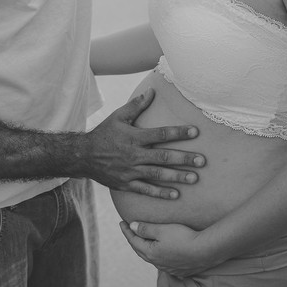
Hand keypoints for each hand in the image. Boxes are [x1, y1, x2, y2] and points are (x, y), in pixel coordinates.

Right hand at [83, 88, 204, 199]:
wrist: (83, 156)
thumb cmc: (104, 133)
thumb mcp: (118, 116)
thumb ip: (136, 105)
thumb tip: (152, 91)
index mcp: (134, 137)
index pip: (160, 134)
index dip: (179, 132)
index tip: (195, 131)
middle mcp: (134, 155)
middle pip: (163, 157)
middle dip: (184, 159)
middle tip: (202, 160)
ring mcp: (130, 171)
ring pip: (157, 175)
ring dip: (177, 177)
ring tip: (195, 178)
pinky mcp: (126, 184)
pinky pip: (146, 190)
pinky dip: (160, 193)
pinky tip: (176, 195)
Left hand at [119, 220, 218, 277]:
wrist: (206, 250)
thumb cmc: (183, 237)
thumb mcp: (162, 230)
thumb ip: (145, 228)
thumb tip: (132, 227)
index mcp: (150, 253)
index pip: (133, 241)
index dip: (126, 231)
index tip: (121, 222)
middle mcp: (158, 263)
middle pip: (141, 251)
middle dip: (134, 240)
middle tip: (130, 231)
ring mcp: (169, 268)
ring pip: (153, 258)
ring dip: (146, 249)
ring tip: (145, 241)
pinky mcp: (180, 270)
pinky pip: (165, 263)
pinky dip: (159, 255)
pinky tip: (163, 252)